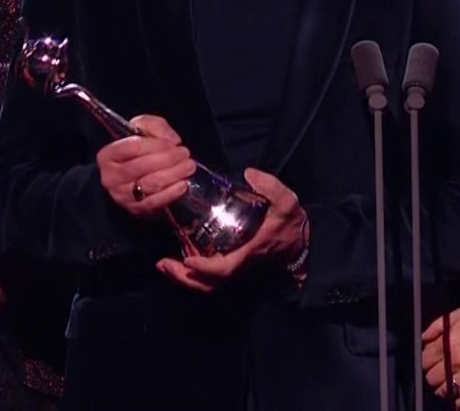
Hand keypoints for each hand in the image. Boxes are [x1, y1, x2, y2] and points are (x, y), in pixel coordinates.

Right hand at [96, 114, 196, 217]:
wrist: (128, 176)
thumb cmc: (135, 149)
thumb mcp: (141, 129)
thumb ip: (155, 126)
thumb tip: (172, 140)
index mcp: (108, 155)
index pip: (133, 147)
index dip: (156, 144)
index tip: (174, 143)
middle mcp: (111, 177)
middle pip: (142, 166)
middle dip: (168, 159)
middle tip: (184, 153)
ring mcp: (121, 195)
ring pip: (150, 184)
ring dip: (174, 174)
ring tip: (189, 166)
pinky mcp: (134, 209)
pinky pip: (154, 202)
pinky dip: (171, 192)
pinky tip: (183, 184)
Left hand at [156, 168, 306, 292]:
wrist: (297, 240)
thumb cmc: (289, 222)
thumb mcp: (286, 201)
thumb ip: (271, 186)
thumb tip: (249, 175)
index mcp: (247, 251)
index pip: (223, 268)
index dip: (204, 268)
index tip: (187, 260)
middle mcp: (237, 262)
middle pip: (207, 284)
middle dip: (183, 278)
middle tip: (162, 264)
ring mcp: (232, 263)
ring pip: (205, 282)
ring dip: (183, 277)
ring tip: (163, 264)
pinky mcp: (228, 259)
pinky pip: (207, 274)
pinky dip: (190, 271)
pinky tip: (177, 256)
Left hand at [422, 303, 459, 407]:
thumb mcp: (457, 314)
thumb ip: (437, 326)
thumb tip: (423, 338)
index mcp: (447, 342)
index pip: (425, 360)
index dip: (426, 363)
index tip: (431, 363)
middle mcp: (455, 359)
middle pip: (432, 378)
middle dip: (433, 377)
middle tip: (440, 375)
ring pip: (447, 390)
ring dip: (446, 390)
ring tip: (450, 387)